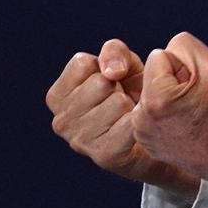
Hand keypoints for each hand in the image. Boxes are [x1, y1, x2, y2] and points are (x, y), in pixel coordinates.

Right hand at [46, 39, 199, 198]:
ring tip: (127, 115)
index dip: (105, 68)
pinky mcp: (105, 155)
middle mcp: (61, 121)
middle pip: (100, 83)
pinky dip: (139, 121)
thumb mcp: (121, 63)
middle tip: (121, 102)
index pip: (82, 64)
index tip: (109, 83)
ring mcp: (80, 141)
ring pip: (117, 102)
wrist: (152, 130)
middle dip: (118, 87)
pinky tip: (135, 129)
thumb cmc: (130, 91)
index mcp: (56, 96)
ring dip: (130, 105)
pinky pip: (130, 124)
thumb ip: (114, 52)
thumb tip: (112, 72)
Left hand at [133, 32, 207, 203]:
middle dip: (174, 82)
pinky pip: (153, 112)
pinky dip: (167, 115)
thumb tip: (165, 52)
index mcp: (155, 98)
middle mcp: (141, 118)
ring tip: (193, 114)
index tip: (199, 87)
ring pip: (153, 93)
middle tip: (198, 102)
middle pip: (154, 76)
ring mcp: (143, 134)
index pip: (160, 56)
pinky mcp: (147, 143)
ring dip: (170, 98)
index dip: (184, 67)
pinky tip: (186, 126)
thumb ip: (183, 45)